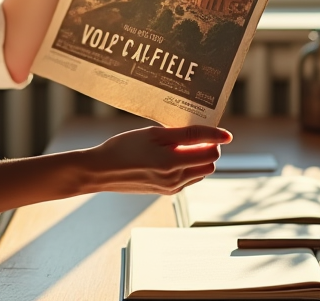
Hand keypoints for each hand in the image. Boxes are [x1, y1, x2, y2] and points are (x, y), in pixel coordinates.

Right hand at [83, 125, 231, 194]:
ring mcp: (171, 188)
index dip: (215, 137)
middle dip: (208, 148)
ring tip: (179, 143)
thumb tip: (219, 135)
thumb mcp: (155, 134)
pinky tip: (170, 154)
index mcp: (173, 164)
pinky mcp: (165, 191)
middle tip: (193, 134)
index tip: (215, 128)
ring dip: (198, 158)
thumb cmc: (124, 147)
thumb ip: (188, 134)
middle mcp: (176, 180)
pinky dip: (187, 166)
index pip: (211, 151)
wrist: (100, 171)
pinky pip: (188, 178)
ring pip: (200, 172)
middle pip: (210, 164)